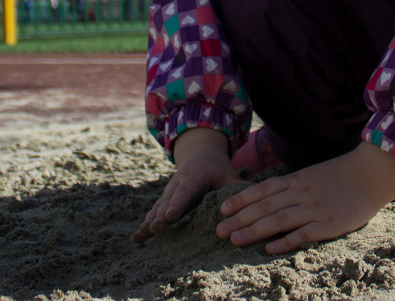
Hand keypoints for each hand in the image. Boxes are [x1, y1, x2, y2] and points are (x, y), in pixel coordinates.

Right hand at [132, 128, 240, 243]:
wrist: (199, 154)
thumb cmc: (217, 167)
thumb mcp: (228, 174)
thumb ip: (239, 187)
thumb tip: (257, 199)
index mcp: (194, 177)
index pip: (185, 192)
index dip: (177, 204)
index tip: (169, 216)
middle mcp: (178, 184)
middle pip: (168, 202)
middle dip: (160, 216)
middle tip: (154, 229)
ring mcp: (169, 192)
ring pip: (157, 207)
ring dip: (149, 222)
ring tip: (140, 237)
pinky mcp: (164, 200)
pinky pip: (154, 212)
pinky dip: (145, 225)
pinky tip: (137, 239)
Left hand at [215, 141, 394, 254]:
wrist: (372, 174)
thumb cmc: (343, 176)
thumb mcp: (314, 175)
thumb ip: (294, 186)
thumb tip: (271, 197)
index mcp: (297, 180)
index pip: (263, 190)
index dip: (241, 199)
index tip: (223, 210)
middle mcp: (301, 192)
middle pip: (264, 206)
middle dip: (240, 219)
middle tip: (220, 231)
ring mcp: (314, 208)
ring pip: (278, 219)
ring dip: (254, 230)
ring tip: (234, 240)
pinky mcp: (329, 223)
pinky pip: (303, 233)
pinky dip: (285, 241)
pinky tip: (269, 248)